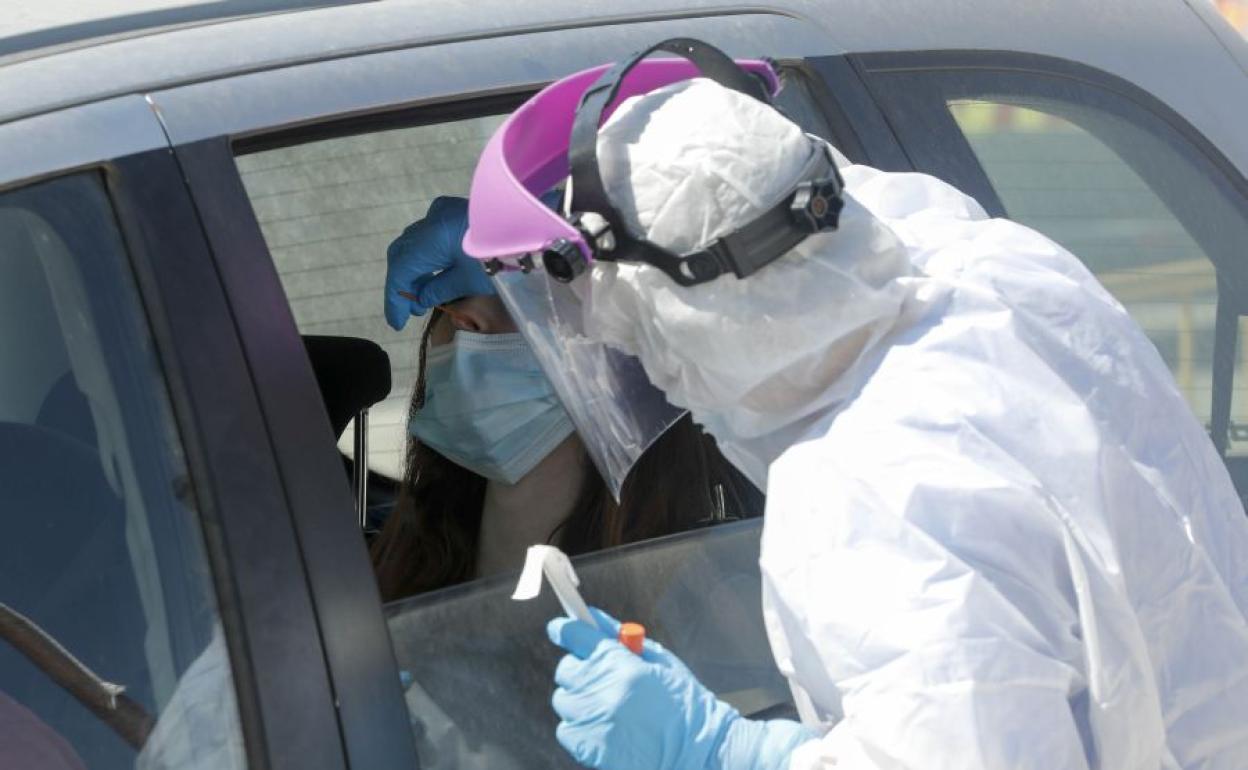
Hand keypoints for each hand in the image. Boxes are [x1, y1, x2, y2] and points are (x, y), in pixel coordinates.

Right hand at [383, 196, 493, 330]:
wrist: (529, 227)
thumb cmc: (500, 257)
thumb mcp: (468, 282)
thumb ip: (438, 290)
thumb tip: (421, 298)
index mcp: (431, 237)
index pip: (401, 270)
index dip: (396, 299)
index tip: (397, 322)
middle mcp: (431, 219)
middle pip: (404, 254)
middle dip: (404, 283)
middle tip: (411, 311)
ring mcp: (442, 211)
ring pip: (416, 244)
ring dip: (416, 270)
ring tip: (423, 297)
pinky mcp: (454, 210)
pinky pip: (429, 234)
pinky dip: (426, 255)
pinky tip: (434, 274)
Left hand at [547, 608, 812, 769]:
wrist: (696, 751)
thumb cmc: (683, 702)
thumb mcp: (658, 659)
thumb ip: (619, 636)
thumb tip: (592, 616)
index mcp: (621, 665)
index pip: (576, 635)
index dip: (565, 629)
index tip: (560, 629)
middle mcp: (602, 692)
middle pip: (566, 669)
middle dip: (581, 668)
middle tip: (602, 676)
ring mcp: (593, 722)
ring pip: (564, 699)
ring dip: (580, 698)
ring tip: (609, 705)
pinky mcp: (588, 748)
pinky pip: (566, 728)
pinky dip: (580, 725)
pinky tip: (605, 725)